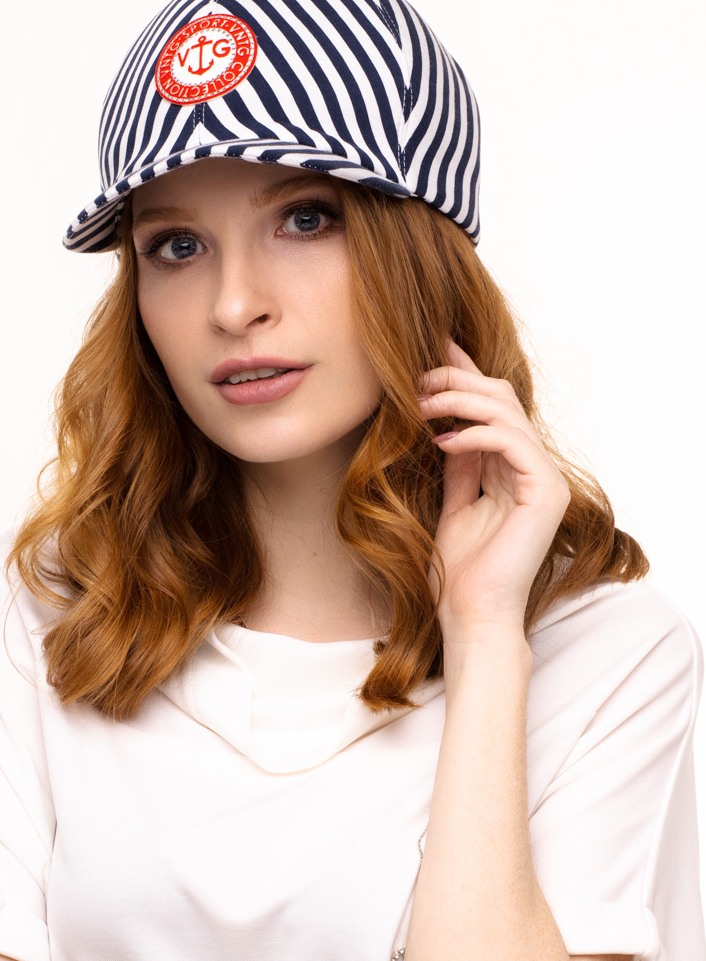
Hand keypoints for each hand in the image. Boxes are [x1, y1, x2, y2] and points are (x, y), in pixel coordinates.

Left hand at [419, 337, 570, 638]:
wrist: (470, 614)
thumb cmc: (458, 570)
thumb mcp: (453, 501)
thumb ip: (459, 461)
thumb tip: (444, 422)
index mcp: (514, 467)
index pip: (491, 406)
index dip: (463, 373)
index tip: (430, 346)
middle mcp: (535, 468)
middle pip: (501, 397)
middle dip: (455, 380)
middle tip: (414, 378)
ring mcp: (545, 479)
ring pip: (506, 411)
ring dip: (458, 400)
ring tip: (419, 404)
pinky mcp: (546, 492)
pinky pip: (510, 441)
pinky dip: (472, 435)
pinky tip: (440, 441)